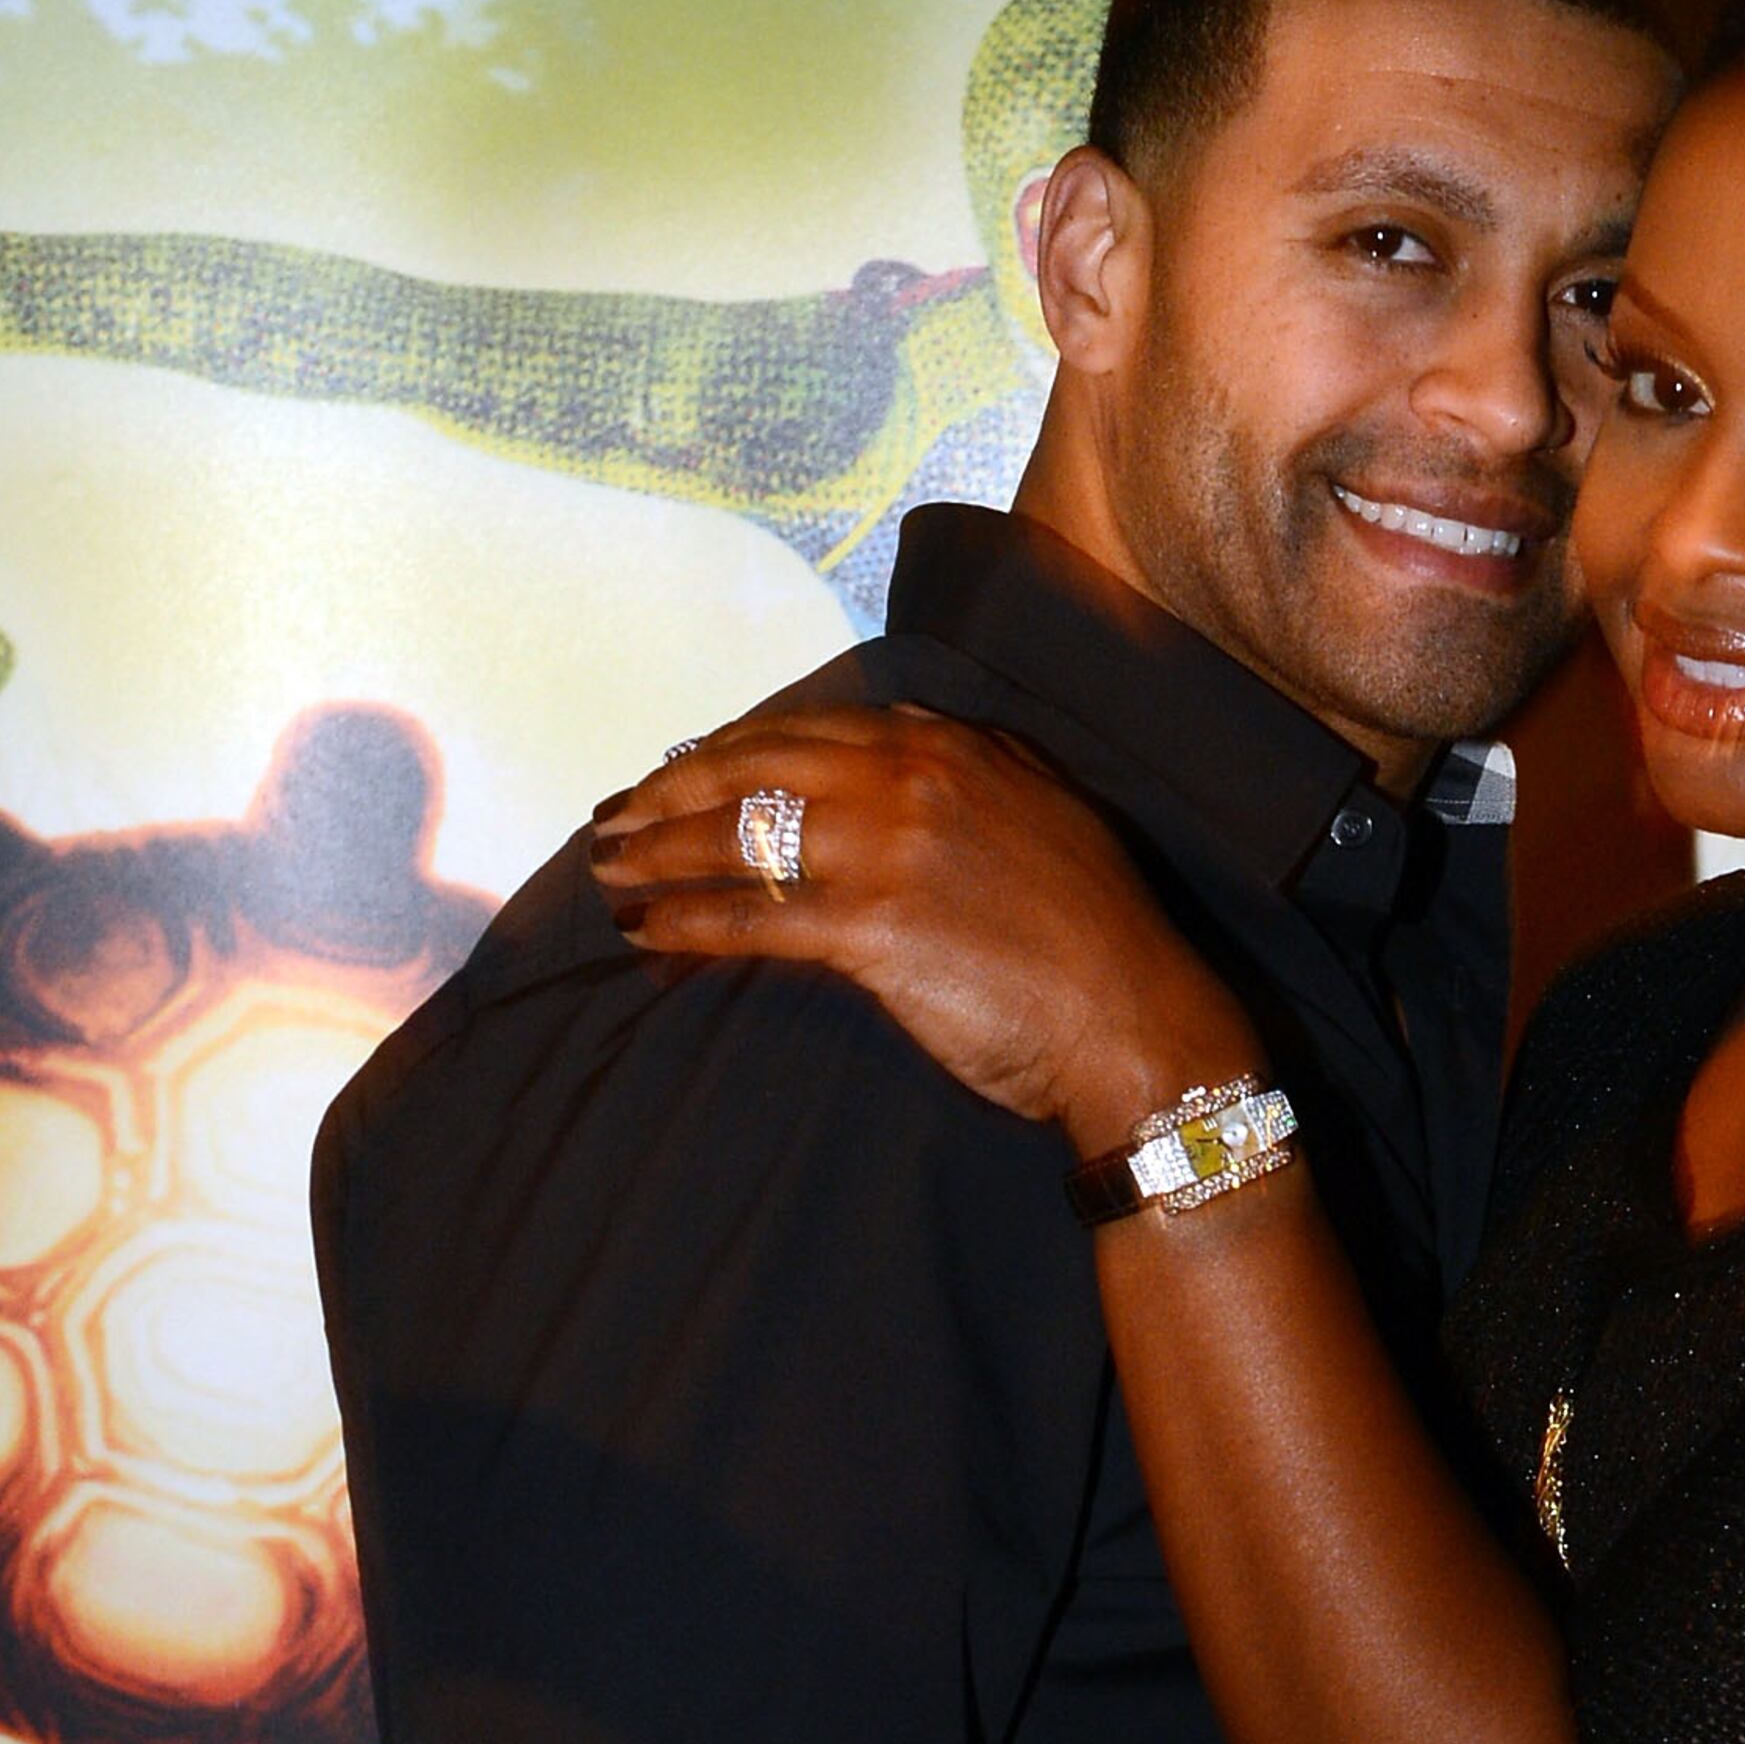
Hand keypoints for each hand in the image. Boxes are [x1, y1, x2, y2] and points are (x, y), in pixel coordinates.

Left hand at [588, 704, 1263, 1151]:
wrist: (1135, 1015)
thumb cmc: (1095, 934)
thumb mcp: (1041, 814)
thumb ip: (965, 778)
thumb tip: (891, 769)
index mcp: (954, 743)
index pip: (809, 728)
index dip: (732, 750)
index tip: (686, 769)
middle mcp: (915, 777)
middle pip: (754, 766)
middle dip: (669, 790)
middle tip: (615, 816)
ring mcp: (889, 848)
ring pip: (736, 837)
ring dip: (655, 855)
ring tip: (609, 875)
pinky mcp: (870, 927)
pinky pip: (748, 917)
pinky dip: (683, 924)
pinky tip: (648, 936)